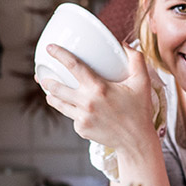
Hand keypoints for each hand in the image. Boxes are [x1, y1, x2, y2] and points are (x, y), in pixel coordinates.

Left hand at [36, 42, 159, 153]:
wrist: (136, 141)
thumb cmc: (140, 110)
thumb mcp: (142, 82)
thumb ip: (136, 59)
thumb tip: (124, 45)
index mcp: (99, 88)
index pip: (74, 66)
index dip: (59, 55)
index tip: (50, 48)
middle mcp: (87, 102)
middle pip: (57, 88)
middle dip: (47, 81)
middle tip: (42, 76)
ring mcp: (82, 118)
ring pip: (59, 104)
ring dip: (52, 96)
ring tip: (50, 93)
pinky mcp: (81, 129)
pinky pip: (72, 117)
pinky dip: (73, 112)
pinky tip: (77, 110)